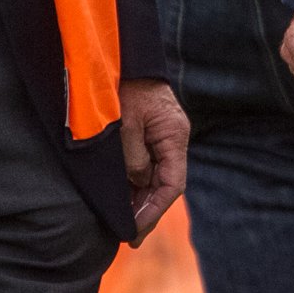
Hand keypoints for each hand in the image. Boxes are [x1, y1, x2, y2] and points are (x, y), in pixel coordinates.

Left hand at [118, 77, 187, 238]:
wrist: (119, 56)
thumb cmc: (123, 86)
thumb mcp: (125, 124)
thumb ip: (132, 158)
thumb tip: (137, 183)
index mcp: (174, 135)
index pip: (172, 184)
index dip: (154, 210)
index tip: (135, 230)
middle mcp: (172, 138)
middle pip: (164, 184)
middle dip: (147, 210)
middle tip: (128, 236)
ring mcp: (162, 136)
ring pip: (155, 177)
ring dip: (140, 200)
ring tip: (121, 223)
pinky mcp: (149, 134)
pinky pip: (146, 165)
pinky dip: (134, 185)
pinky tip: (121, 199)